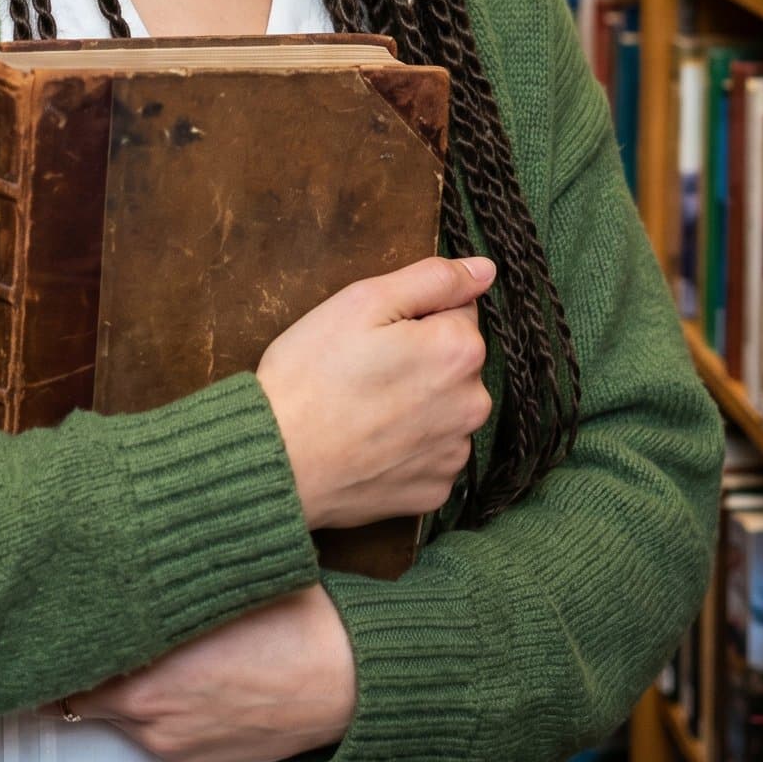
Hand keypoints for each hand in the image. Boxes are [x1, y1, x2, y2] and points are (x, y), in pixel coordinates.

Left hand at [48, 585, 355, 761]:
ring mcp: (168, 747)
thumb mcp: (216, 587)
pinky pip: (153, 733)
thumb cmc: (288, 617)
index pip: (64, 668)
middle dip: (83, 664)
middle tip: (83, 628)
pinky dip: (153, 710)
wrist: (348, 680)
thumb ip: (155, 589)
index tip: (46, 620)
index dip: (54, 642)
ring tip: (144, 648)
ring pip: (119, 713)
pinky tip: (180, 679)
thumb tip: (107, 569)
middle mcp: (145, 718)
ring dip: (121, 685)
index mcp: (142, 673)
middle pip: (81, 693)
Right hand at [255, 254, 495, 528]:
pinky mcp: (433, 492)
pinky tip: (368, 443)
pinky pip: (430, 455)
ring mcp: (453, 454)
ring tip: (361, 408)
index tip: (374, 333)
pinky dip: (406, 448)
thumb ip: (433, 279)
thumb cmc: (312, 375)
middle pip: (454, 363)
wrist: (277, 460)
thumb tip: (485, 269)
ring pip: (444, 410)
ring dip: (416, 404)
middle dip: (420, 359)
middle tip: (362, 369)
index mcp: (459, 350)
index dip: (412, 316)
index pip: (458, 311)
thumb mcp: (363, 302)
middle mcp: (472, 405)